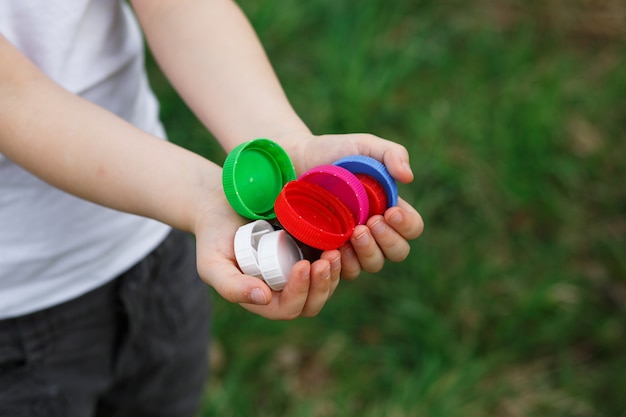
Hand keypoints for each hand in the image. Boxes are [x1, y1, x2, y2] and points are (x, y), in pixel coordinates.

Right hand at [193, 194, 342, 319]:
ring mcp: (297, 271)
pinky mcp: (308, 252)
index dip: (300, 292)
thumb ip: (231, 286)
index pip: (288, 308)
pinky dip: (339, 258)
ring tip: (335, 250)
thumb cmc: (213, 234)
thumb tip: (264, 299)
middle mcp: (283, 290)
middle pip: (312, 303)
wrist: (221, 203)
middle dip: (323, 285)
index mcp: (262, 299)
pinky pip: (330, 264)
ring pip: (325, 286)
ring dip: (334, 273)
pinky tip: (342, 241)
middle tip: (328, 258)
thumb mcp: (212, 262)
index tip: (303, 266)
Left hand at [275, 132, 423, 277]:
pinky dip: (344, 263)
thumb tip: (408, 177)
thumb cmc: (333, 153)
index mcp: (389, 208)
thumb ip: (391, 154)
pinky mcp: (330, 253)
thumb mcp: (364, 146)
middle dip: (387, 240)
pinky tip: (335, 248)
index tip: (390, 211)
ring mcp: (352, 245)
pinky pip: (345, 271)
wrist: (296, 161)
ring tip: (353, 232)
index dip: (406, 225)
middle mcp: (375, 231)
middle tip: (369, 222)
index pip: (412, 228)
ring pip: (373, 264)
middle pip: (398, 252)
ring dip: (368, 252)